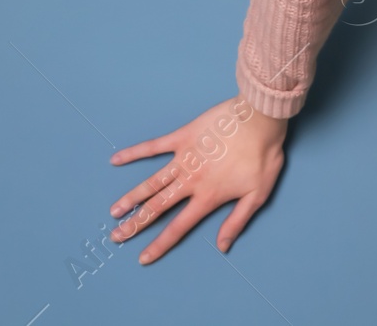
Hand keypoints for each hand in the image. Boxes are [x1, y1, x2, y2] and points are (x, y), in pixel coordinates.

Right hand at [107, 95, 288, 263]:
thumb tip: (222, 246)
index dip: (159, 244)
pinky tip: (116, 159)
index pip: (178, 227)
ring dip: (131, 197)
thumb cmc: (263, 156)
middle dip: (135, 224)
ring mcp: (184, 158)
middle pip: (157, 207)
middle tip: (116, 236)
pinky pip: (154, 146)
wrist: (260, 119)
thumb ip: (236, 221)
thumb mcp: (257, 194)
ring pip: (151, 182)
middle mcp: (190, 180)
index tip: (143, 257)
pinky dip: (134, 153)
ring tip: (114, 211)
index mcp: (207, 196)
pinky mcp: (183, 137)